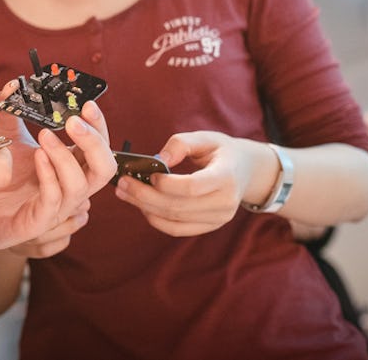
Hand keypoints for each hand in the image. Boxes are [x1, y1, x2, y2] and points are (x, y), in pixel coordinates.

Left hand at [0, 96, 113, 254]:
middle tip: (73, 121)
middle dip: (94, 143)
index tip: (86, 104)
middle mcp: (70, 187)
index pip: (99, 147)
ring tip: (45, 136)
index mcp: (71, 165)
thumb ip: (10, 112)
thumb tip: (12, 85)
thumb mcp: (6, 138)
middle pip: (104, 168)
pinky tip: (37, 156)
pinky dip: (49, 175)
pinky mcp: (38, 222)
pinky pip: (54, 200)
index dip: (98, 127)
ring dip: (65, 157)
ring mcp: (58, 207)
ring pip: (80, 185)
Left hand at [114, 131, 262, 237]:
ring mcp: (218, 219)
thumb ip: (181, 144)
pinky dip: (155, 219)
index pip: (193, 187)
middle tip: (121, 184)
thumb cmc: (221, 151)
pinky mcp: (209, 227)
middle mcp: (225, 203)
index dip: (167, 184)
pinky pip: (177, 229)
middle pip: (178, 207)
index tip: (149, 174)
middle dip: (144, 196)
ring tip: (124, 193)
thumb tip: (158, 160)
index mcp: (226, 177)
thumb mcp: (206, 138)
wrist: (245, 171)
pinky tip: (141, 205)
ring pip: (174, 220)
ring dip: (145, 208)